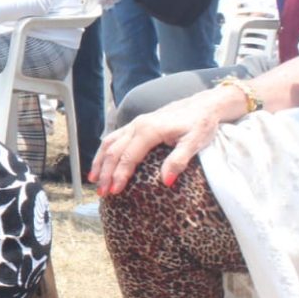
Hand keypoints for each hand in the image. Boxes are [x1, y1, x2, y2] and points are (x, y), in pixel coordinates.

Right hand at [88, 84, 250, 195]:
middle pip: (114, 151)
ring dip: (100, 162)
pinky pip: (114, 137)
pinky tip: (102, 161)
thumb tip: (165, 182)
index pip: (128, 157)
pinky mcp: (137, 124)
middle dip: (105, 173)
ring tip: (93, 179)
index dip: (119, 175)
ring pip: (110, 143)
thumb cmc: (201, 124)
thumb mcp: (194, 143)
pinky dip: (105, 151)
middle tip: (102, 192)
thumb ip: (178, 161)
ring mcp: (135, 123)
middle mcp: (137, 125)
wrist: (205, 105)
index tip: (114, 192)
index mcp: (149, 130)